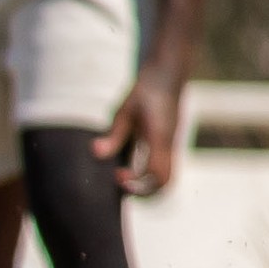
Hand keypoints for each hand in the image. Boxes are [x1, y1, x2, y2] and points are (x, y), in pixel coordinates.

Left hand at [98, 63, 187, 196]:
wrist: (168, 74)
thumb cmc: (145, 90)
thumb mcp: (125, 110)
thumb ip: (114, 134)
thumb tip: (96, 153)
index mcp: (160, 138)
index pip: (156, 173)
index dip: (136, 182)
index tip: (117, 176)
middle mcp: (169, 145)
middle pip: (167, 182)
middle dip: (145, 193)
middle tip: (121, 186)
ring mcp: (171, 145)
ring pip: (168, 177)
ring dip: (147, 186)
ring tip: (123, 179)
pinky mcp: (168, 143)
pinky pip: (163, 167)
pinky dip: (148, 175)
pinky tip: (128, 166)